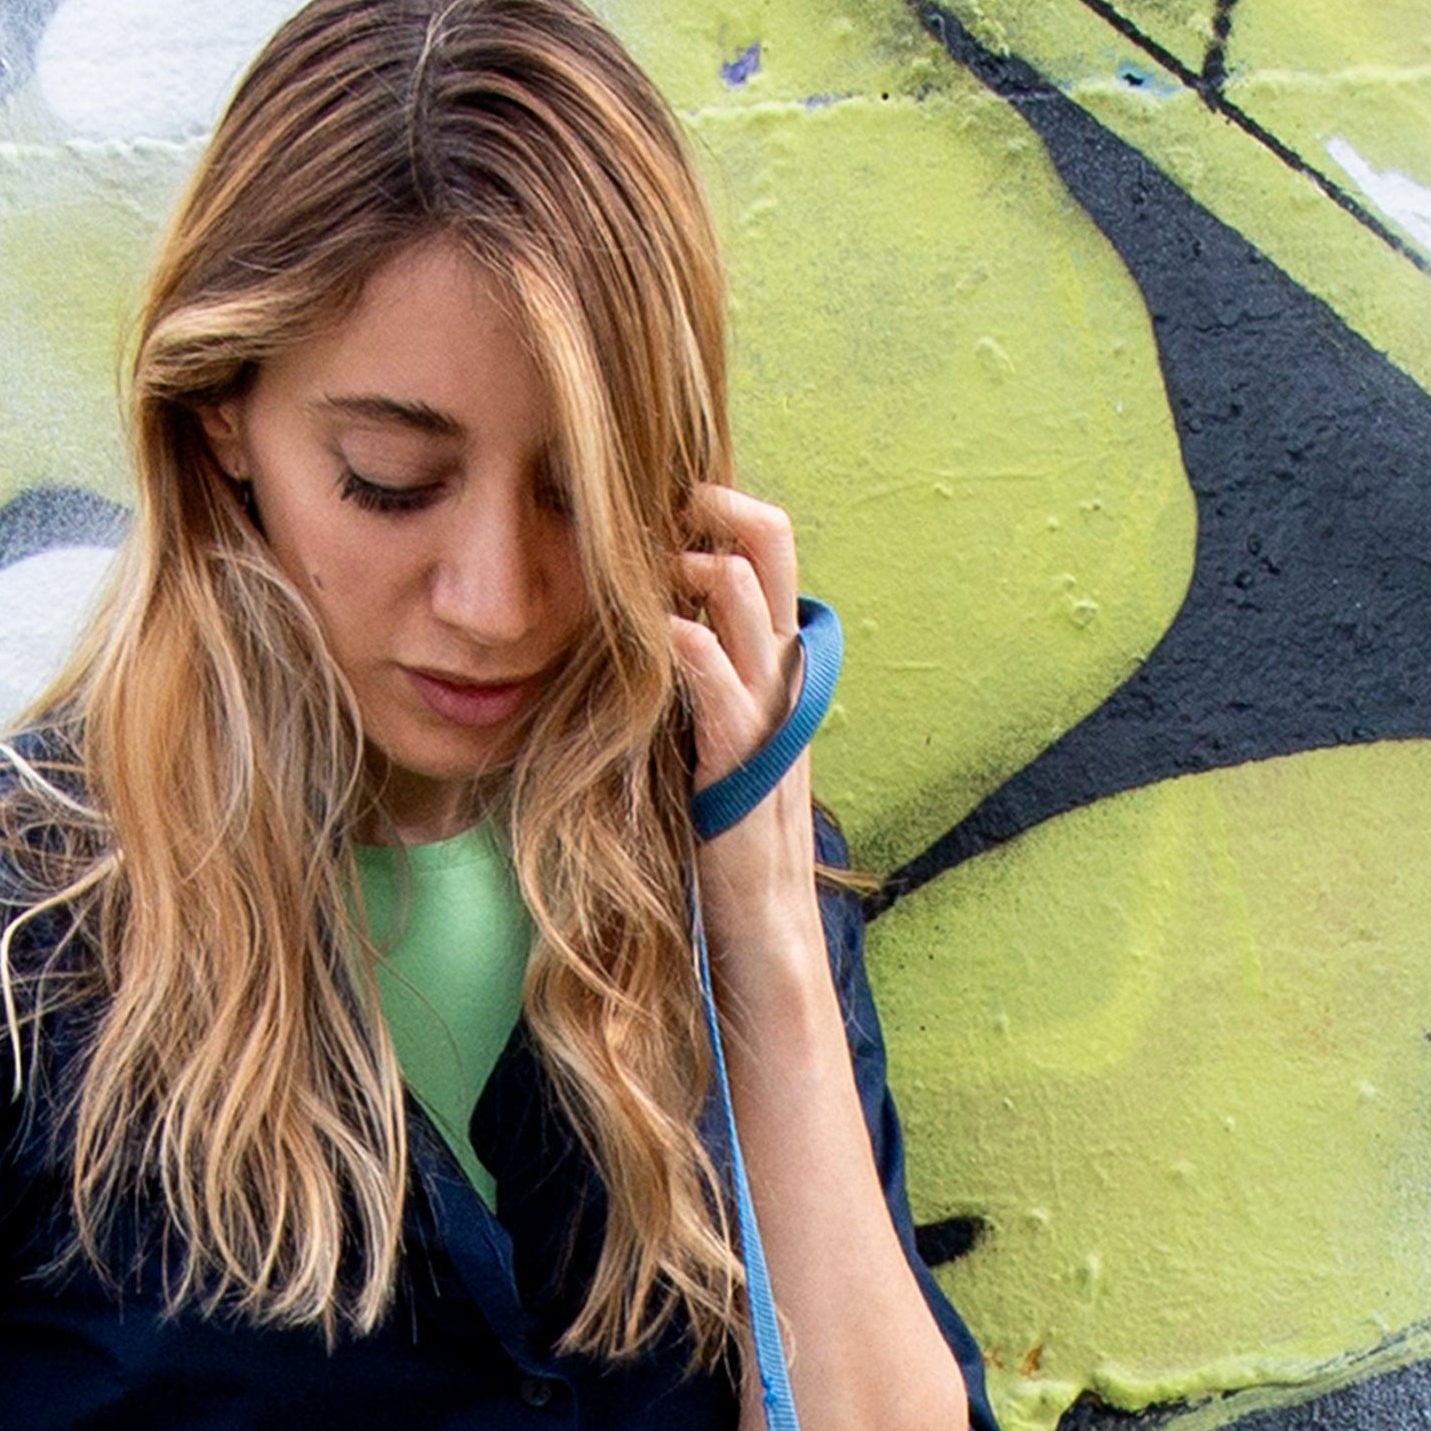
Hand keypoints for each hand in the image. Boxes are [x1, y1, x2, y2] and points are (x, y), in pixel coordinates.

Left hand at [671, 480, 822, 970]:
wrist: (761, 931)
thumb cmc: (725, 839)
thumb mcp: (712, 735)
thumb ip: (699, 678)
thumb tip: (651, 623)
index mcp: (777, 666)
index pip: (768, 554)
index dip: (726, 511)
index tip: (669, 506)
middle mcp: (783, 677)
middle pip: (774, 548)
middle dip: (719, 505)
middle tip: (666, 499)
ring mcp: (769, 716)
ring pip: (747, 598)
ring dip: (692, 565)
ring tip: (647, 567)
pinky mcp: (741, 763)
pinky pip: (721, 684)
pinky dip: (687, 646)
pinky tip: (654, 634)